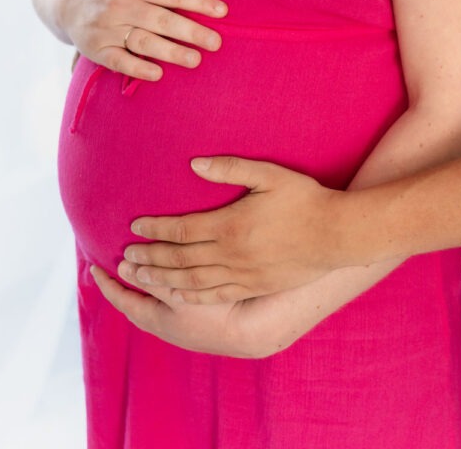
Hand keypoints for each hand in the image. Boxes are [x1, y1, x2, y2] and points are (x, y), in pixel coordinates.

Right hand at [64, 0, 226, 80]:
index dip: (198, 2)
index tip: (222, 11)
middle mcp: (120, 5)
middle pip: (162, 19)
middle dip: (191, 31)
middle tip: (216, 42)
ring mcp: (107, 28)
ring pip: (143, 41)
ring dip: (171, 52)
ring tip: (195, 60)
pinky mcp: (96, 49)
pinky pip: (118, 61)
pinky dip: (137, 68)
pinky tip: (158, 73)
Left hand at [91, 264, 284, 356]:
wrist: (259, 328)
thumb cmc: (219, 308)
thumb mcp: (180, 289)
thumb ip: (154, 277)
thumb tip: (126, 266)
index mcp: (159, 320)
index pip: (124, 300)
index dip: (108, 283)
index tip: (94, 266)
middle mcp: (169, 328)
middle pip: (137, 305)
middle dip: (124, 285)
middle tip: (115, 264)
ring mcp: (187, 329)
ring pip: (157, 304)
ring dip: (147, 285)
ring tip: (141, 266)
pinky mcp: (205, 323)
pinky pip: (176, 303)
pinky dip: (167, 288)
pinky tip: (174, 275)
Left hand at [121, 156, 348, 301]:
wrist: (336, 235)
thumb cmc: (303, 198)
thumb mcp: (268, 174)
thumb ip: (229, 168)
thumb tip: (194, 164)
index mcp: (230, 225)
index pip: (181, 229)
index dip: (155, 228)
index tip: (134, 225)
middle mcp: (230, 254)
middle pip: (179, 259)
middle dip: (149, 258)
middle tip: (124, 257)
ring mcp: (242, 275)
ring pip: (190, 282)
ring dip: (161, 279)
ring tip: (139, 276)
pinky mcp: (253, 287)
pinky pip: (213, 296)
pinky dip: (188, 296)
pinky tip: (175, 295)